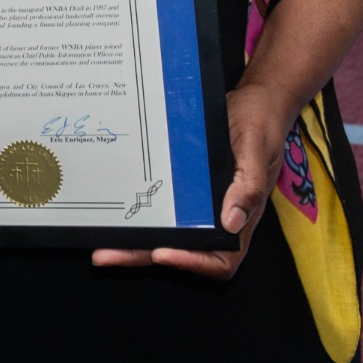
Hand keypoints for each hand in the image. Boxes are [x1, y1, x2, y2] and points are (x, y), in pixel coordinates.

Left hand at [92, 82, 285, 279]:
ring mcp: (199, 204)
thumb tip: (232, 221)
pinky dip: (139, 216)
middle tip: (106, 255)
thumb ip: (249, 185)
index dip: (192, 263)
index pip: (220, 259)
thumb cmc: (260, 123)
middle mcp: (217, 216)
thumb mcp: (256, 149)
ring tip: (102, 244)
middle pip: (182, 251)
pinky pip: (161, 209)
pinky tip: (113, 211)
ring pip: (166, 234)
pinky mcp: (184, 188)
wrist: (253, 100)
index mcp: (240, 215)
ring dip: (135, 241)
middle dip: (143, 255)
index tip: (161, 253)